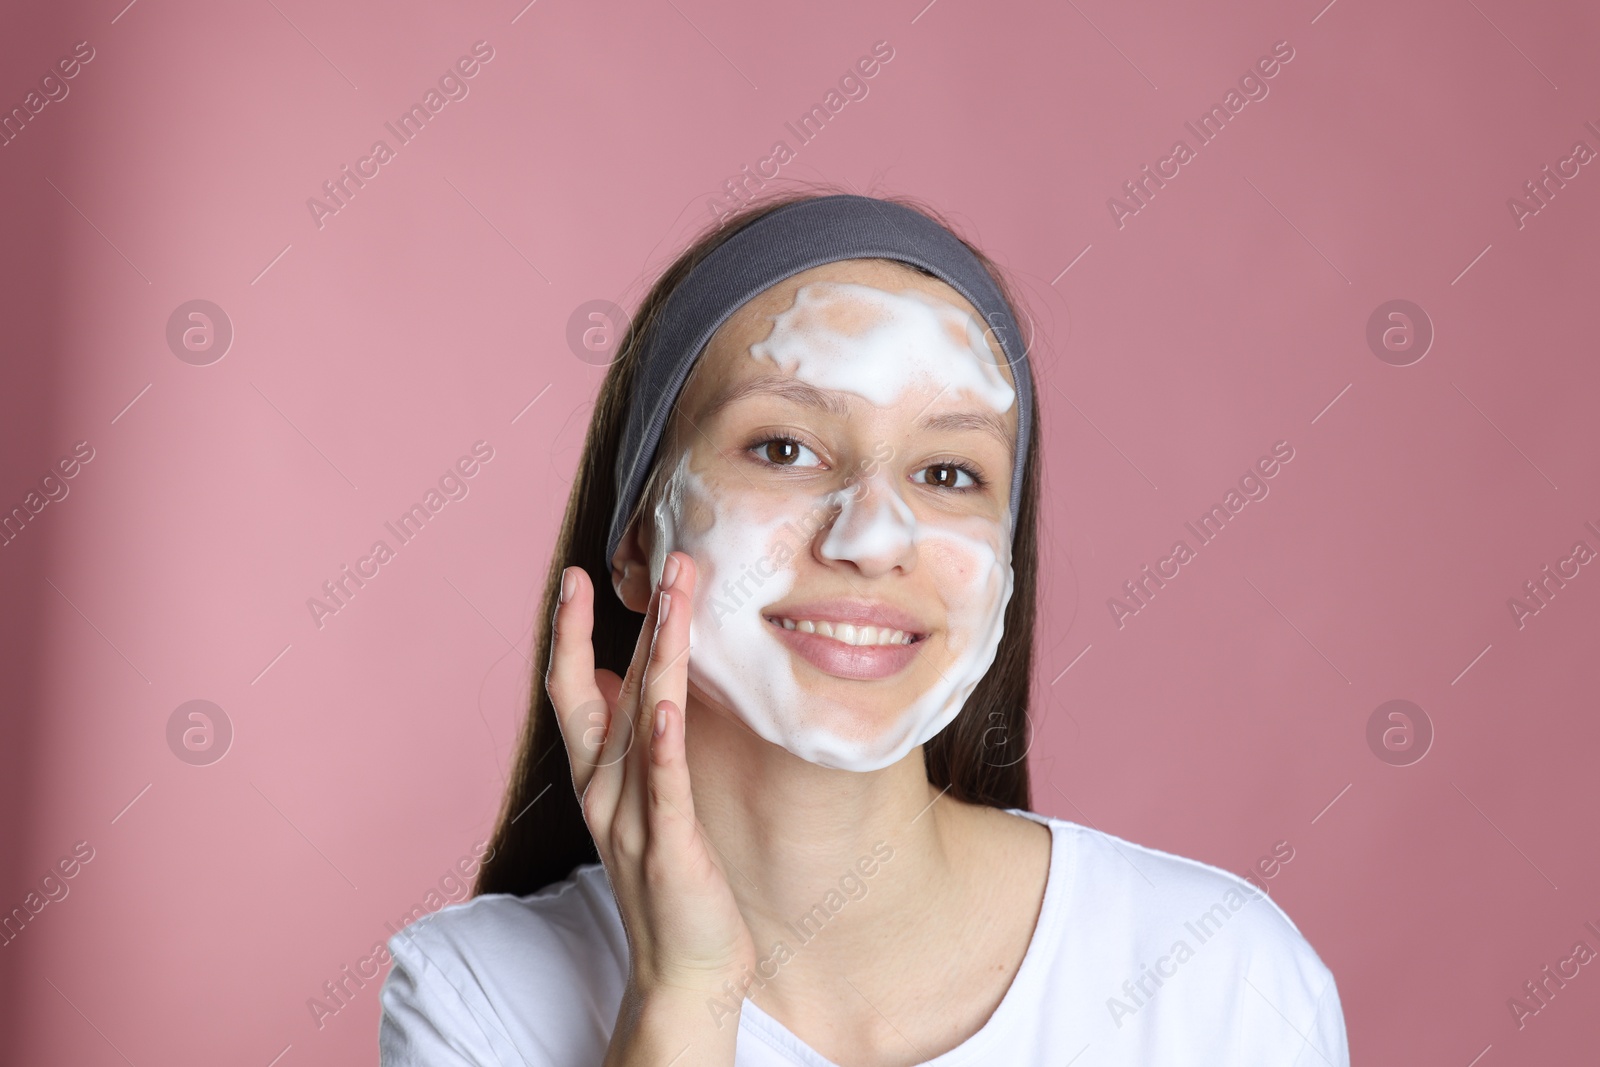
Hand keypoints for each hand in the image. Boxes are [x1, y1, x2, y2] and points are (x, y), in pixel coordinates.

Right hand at [546, 551, 756, 1006]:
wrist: (682, 972)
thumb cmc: (670, 884)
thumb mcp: (641, 804)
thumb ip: (629, 747)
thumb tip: (625, 686)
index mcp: (598, 777)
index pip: (574, 689)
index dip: (570, 632)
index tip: (575, 576)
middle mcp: (605, 789)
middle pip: (606, 687)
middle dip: (629, 619)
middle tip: (653, 556)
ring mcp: (633, 815)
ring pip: (642, 717)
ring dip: (660, 650)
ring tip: (677, 594)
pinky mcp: (669, 843)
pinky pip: (665, 781)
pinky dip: (662, 739)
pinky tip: (668, 699)